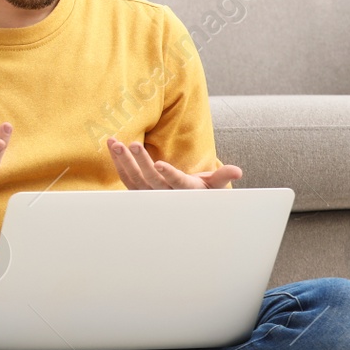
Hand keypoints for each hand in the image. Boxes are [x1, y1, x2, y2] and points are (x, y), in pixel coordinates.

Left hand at [107, 135, 241, 189]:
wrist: (184, 206)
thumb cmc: (201, 192)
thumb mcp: (214, 186)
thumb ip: (222, 176)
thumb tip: (238, 172)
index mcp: (184, 191)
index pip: (175, 183)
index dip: (168, 174)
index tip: (160, 164)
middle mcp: (164, 194)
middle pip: (150, 179)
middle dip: (140, 162)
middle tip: (132, 144)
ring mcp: (148, 194)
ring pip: (133, 178)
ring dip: (123, 160)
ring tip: (115, 143)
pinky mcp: (137, 191)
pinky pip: (125, 177)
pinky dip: (117, 162)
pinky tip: (111, 146)